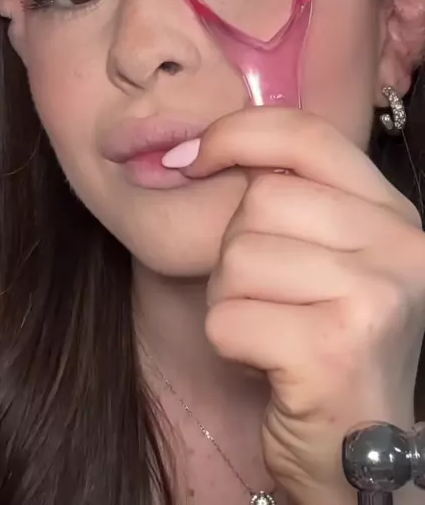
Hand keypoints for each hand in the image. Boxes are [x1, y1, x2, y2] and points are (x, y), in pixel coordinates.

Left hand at [180, 109, 424, 504]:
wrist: (359, 459)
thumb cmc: (324, 347)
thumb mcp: (323, 258)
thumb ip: (288, 198)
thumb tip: (192, 152)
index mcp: (394, 214)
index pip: (306, 134)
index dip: (237, 135)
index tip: (192, 159)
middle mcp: (400, 247)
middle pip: (261, 200)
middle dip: (237, 251)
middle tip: (268, 298)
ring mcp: (374, 296)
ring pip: (238, 257)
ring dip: (232, 301)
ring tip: (272, 333)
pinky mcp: (335, 348)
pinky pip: (228, 317)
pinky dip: (229, 344)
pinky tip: (269, 365)